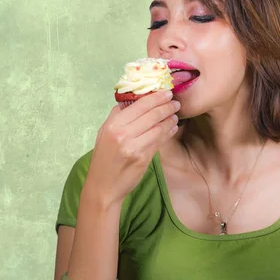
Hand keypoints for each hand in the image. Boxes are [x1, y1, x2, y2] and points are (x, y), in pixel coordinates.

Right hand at [84, 90, 179, 205]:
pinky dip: (168, 133)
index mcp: (113, 125)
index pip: (139, 105)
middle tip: (176, 102)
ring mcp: (134, 146)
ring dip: (170, 119)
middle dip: (167, 106)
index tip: (166, 92)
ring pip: (158, 127)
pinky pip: (159, 141)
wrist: (103, 187)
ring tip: (175, 114)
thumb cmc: (104, 158)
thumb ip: (117, 116)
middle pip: (152, 114)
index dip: (156, 97)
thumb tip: (131, 100)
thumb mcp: (103, 133)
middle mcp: (123, 134)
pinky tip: (173, 128)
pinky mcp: (143, 158)